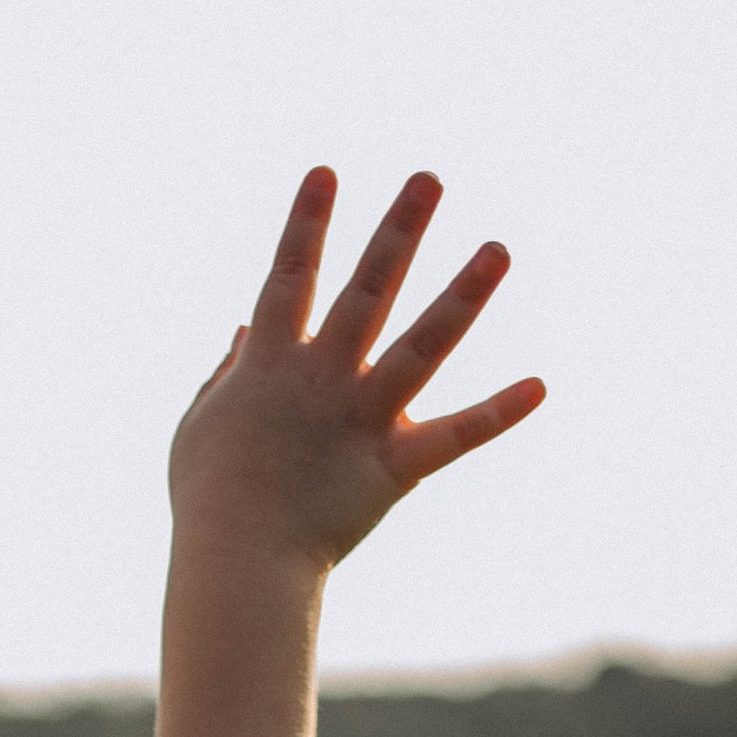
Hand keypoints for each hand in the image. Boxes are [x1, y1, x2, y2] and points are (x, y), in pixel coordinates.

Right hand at [169, 169, 541, 581]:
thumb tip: (242, 333)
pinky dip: (495, 415)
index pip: (289, 278)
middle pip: (368, 290)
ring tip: (499, 249)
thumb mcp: (197, 430)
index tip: (327, 173)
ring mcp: (362, 419)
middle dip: (398, 231)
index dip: (305, 226)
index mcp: (270, 364)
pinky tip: (539, 387)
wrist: (236, 563)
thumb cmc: (208, 501)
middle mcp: (323, 378)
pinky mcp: (392, 467)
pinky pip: (452, 439)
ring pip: (421, 346)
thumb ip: (222, 376)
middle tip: (429, 179)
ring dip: (463, 295)